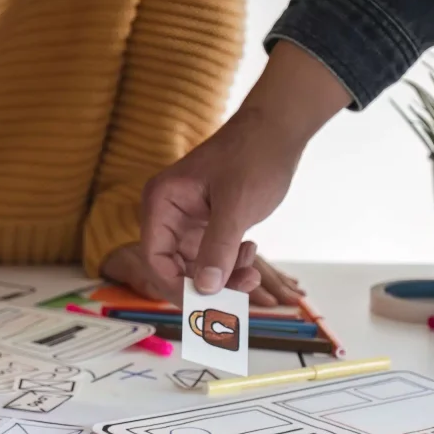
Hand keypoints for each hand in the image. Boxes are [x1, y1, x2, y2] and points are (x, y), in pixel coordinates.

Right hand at [139, 107, 301, 302]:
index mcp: (161, 203)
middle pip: (174, 267)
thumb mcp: (236, 205)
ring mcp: (186, 220)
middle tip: (241, 289)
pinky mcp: (206, 224)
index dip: (176, 286)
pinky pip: (210, 257)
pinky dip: (230, 263)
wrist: (278, 130)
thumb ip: (217, 249)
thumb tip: (205, 290)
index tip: (205, 304)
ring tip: (251, 270)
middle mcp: (167, 214)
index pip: (155, 258)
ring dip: (223, 276)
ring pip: (195, 267)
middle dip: (206, 283)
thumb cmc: (254, 156)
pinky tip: (249, 252)